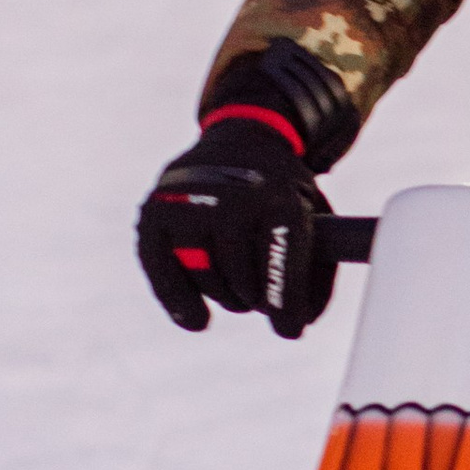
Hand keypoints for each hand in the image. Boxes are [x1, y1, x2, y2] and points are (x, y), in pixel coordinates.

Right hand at [137, 106, 330, 337]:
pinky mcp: (154, 211)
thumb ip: (315, 270)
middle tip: (264, 290)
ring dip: (228, 295)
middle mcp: (229, 196)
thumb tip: (296, 325)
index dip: (287, 303)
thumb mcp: (315, 217)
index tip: (291, 330)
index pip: (280, 264)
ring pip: (209, 282)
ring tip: (240, 281)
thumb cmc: (281, 191)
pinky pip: (162, 271)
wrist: (243, 140)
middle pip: (244, 283)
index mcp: (276, 196)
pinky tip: (197, 321)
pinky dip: (179, 301)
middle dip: (259, 298)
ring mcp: (186, 201)